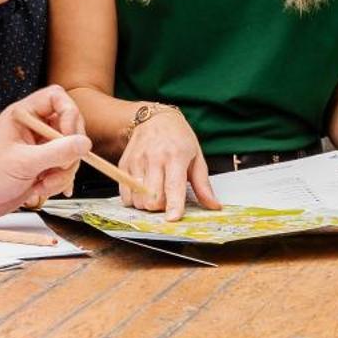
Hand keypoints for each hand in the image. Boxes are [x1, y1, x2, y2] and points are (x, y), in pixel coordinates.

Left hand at [0, 85, 91, 219]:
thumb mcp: (23, 162)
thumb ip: (56, 152)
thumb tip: (83, 143)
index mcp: (24, 115)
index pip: (57, 98)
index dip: (69, 114)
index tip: (70, 137)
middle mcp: (33, 128)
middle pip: (69, 127)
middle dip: (68, 151)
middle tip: (61, 166)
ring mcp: (38, 148)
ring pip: (69, 152)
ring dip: (62, 172)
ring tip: (44, 183)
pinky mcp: (41, 166)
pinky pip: (63, 169)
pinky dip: (60, 181)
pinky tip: (47, 189)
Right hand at [118, 105, 220, 221]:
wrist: (155, 118)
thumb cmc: (179, 138)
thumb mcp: (196, 157)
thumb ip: (203, 185)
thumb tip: (213, 205)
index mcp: (176, 156)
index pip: (173, 185)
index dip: (173, 205)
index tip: (173, 218)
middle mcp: (154, 158)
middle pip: (153, 198)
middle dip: (161, 208)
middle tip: (168, 199)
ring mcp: (137, 161)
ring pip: (138, 199)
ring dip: (147, 205)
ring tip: (155, 193)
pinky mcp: (124, 164)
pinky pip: (125, 194)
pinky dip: (134, 199)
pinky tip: (143, 191)